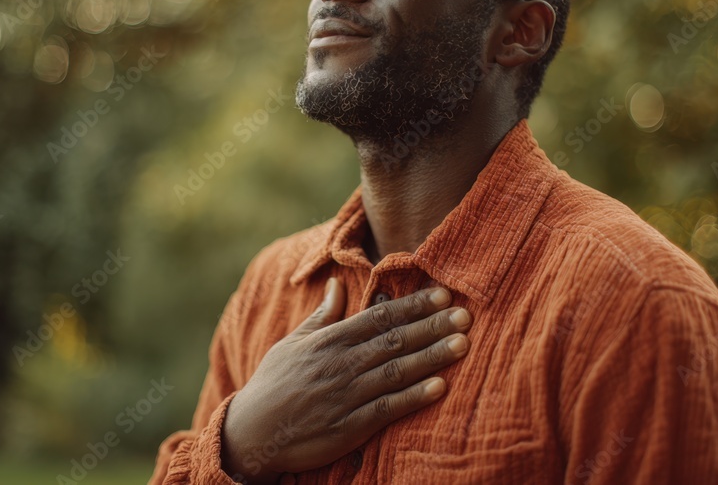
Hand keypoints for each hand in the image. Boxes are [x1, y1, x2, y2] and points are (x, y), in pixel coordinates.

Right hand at [221, 277, 470, 482]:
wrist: (251, 433)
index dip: (413, 305)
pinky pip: (387, 409)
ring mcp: (346, 395)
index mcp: (329, 340)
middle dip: (431, 326)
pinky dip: (413, 397)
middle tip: (465, 314)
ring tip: (462, 344)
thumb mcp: (293, 343)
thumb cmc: (273, 384)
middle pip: (394, 340)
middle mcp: (341, 364)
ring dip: (431, 356)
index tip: (443, 294)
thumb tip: (337, 284)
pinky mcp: (349, 427)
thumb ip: (322, 315)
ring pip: (396, 371)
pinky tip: (439, 387)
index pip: (380, 317)